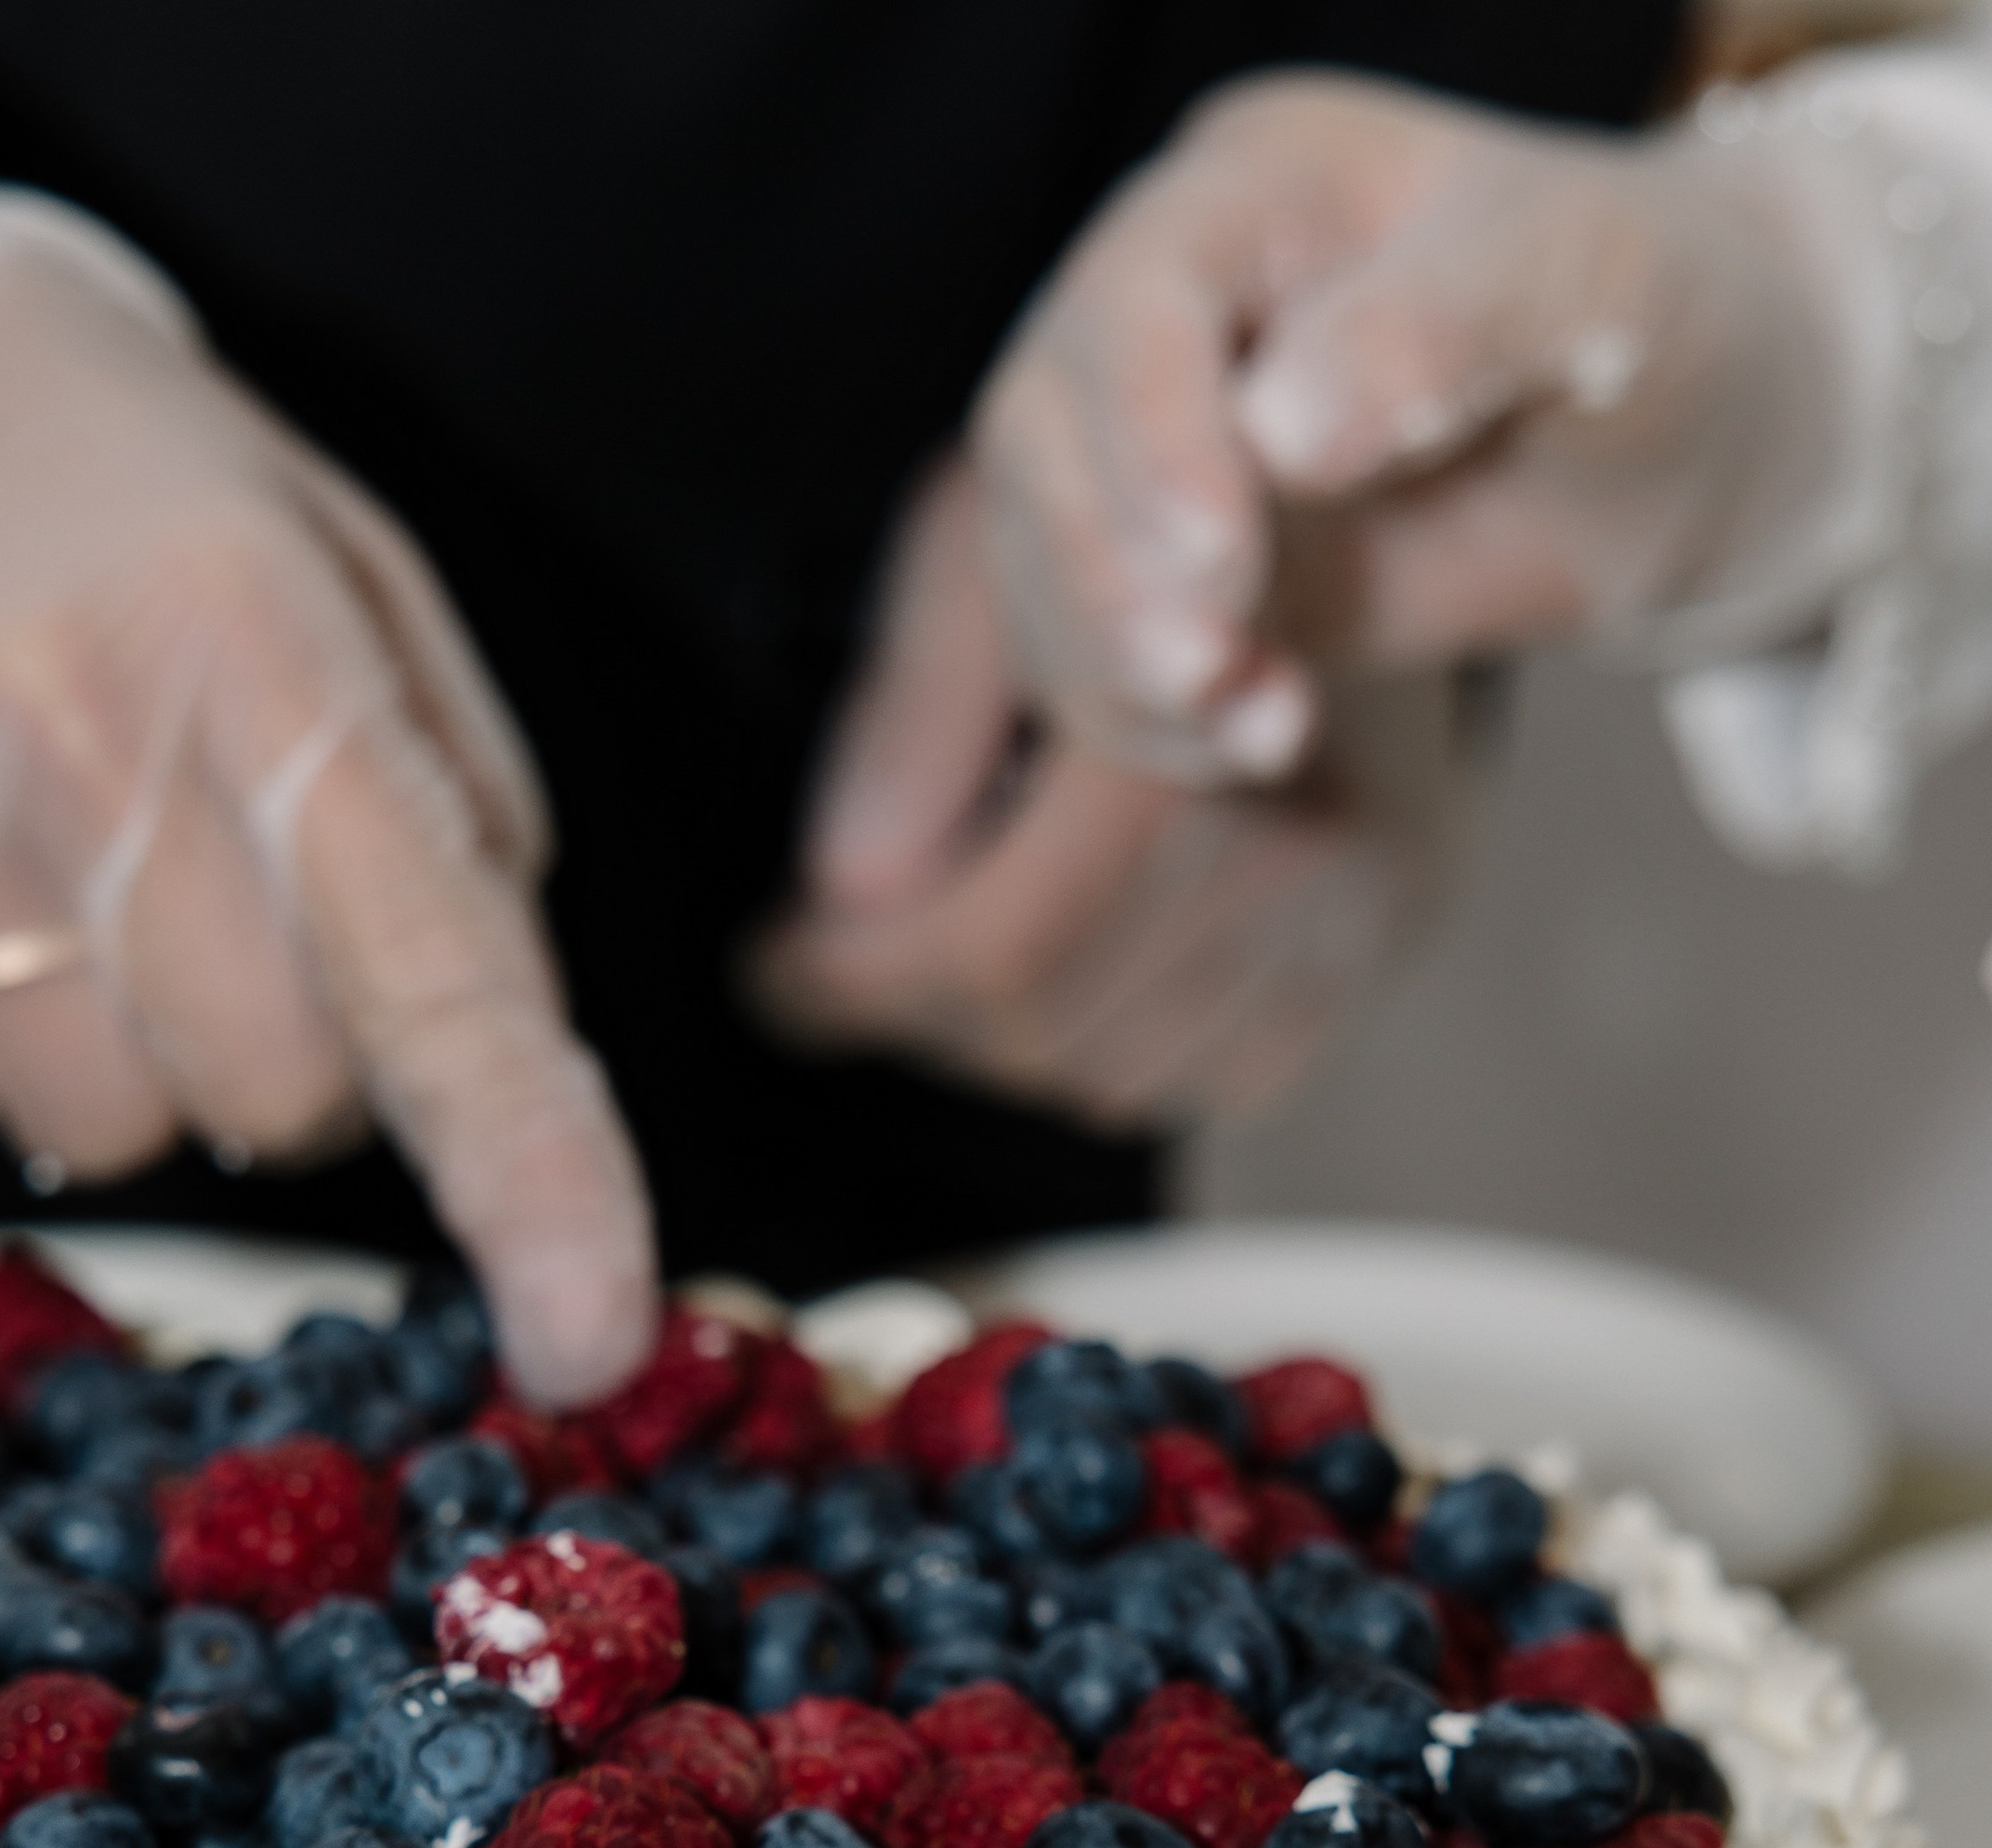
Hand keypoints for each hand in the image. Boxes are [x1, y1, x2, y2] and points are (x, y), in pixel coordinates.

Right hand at [0, 197, 656, 1403]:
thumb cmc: (120, 501)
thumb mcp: (339, 578)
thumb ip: (450, 815)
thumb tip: (516, 1057)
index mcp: (262, 646)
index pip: (437, 979)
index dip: (534, 1180)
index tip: (588, 1336)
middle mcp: (75, 736)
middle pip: (271, 1105)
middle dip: (280, 1056)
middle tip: (204, 907)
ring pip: (95, 1134)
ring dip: (107, 1060)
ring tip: (42, 878)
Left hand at [753, 458, 1461, 1127]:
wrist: (1364, 450)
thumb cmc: (1151, 465)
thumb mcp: (997, 519)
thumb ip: (914, 708)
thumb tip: (848, 888)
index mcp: (1200, 719)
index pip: (998, 946)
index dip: (860, 980)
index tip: (779, 966)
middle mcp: (1306, 831)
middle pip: (1047, 1029)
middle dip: (918, 1009)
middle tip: (840, 959)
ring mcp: (1361, 902)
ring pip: (1112, 1078)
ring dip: (1004, 1037)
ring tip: (954, 933)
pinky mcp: (1383, 943)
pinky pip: (1203, 1081)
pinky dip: (1109, 1045)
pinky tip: (1075, 947)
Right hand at [971, 71, 1871, 781]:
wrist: (1678, 438)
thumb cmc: (1646, 315)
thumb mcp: (1588, 284)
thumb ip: (1443, 325)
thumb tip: (1283, 426)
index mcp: (1263, 185)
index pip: (1137, 296)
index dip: (1151, 432)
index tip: (1222, 563)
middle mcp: (1176, 303)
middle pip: (1046, 430)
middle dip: (1111, 573)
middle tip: (1214, 676)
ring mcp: (1157, 443)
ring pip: (1048, 558)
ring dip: (1130, 668)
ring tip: (1269, 730)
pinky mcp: (1172, 572)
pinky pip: (1098, 657)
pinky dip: (1157, 723)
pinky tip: (1264, 741)